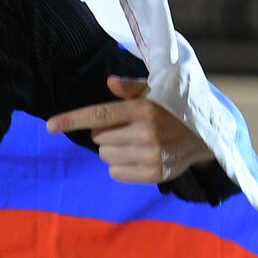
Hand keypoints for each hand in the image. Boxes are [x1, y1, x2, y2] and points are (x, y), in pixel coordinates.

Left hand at [45, 76, 214, 182]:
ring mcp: (151, 155)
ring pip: (105, 155)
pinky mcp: (154, 174)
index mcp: (143, 109)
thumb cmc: (174, 109)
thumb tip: (110, 82)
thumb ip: (131, 87)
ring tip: (134, 142)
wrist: (207, 137)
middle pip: (98, 138)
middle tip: (126, 128)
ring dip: (112, 149)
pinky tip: (138, 156)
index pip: (99, 115)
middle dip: (105, 133)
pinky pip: (116, 173)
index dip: (71, 120)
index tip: (49, 125)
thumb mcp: (157, 92)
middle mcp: (146, 133)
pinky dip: (120, 166)